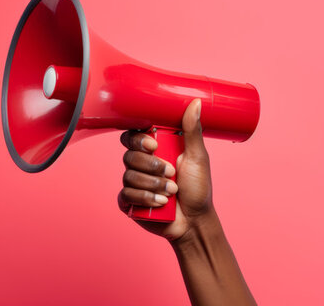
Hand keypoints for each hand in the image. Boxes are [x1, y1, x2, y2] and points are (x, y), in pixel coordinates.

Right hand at [117, 99, 213, 240]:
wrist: (195, 220)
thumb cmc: (198, 188)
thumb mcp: (197, 157)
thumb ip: (192, 130)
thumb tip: (195, 102)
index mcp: (154, 149)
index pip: (133, 136)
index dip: (138, 140)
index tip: (154, 146)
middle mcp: (141, 164)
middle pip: (128, 155)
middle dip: (151, 166)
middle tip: (170, 173)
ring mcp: (134, 183)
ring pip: (128, 176)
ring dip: (152, 185)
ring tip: (171, 192)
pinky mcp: (129, 201)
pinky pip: (125, 195)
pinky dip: (144, 198)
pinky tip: (160, 203)